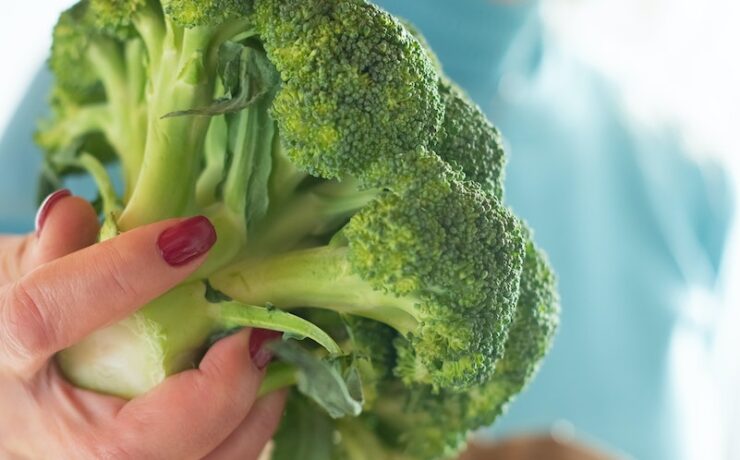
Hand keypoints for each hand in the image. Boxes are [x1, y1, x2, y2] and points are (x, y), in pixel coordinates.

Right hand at [0, 190, 285, 458]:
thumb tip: (80, 210)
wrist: (5, 395)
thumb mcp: (13, 277)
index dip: (126, 270)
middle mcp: (41, 438)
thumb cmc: (6, 330)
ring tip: (266, 362)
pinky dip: (238, 440)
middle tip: (258, 334)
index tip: (198, 234)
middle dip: (217, 393)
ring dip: (243, 424)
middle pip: (131, 446)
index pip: (47, 315)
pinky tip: (257, 396)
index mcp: (1, 360)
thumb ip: (52, 246)